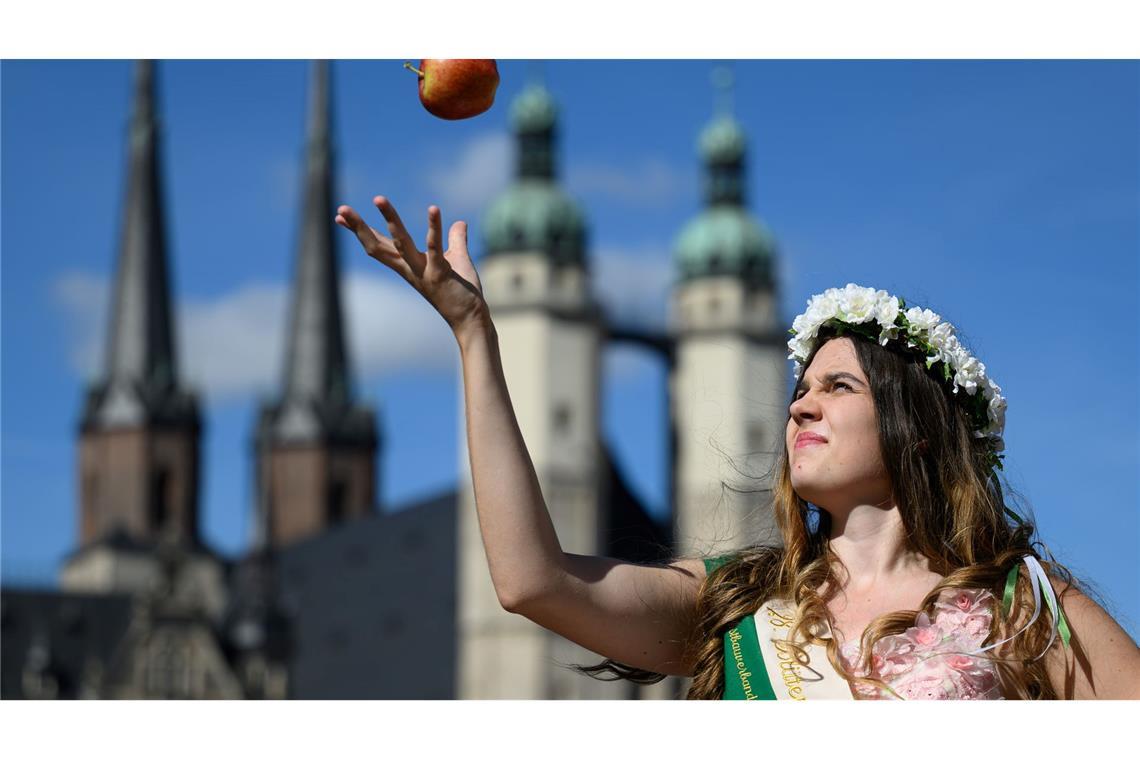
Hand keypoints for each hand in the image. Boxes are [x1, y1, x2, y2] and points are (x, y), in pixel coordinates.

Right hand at [335, 196, 488, 335]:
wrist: (470, 319)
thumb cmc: (460, 291)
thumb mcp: (456, 259)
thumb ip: (455, 240)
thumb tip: (459, 223)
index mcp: (407, 264)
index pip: (378, 245)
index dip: (359, 230)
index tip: (339, 216)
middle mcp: (410, 268)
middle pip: (378, 245)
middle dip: (359, 227)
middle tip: (341, 208)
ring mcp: (423, 271)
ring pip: (401, 243)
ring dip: (390, 220)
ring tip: (378, 198)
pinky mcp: (440, 273)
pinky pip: (434, 247)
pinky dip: (434, 227)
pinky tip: (433, 208)